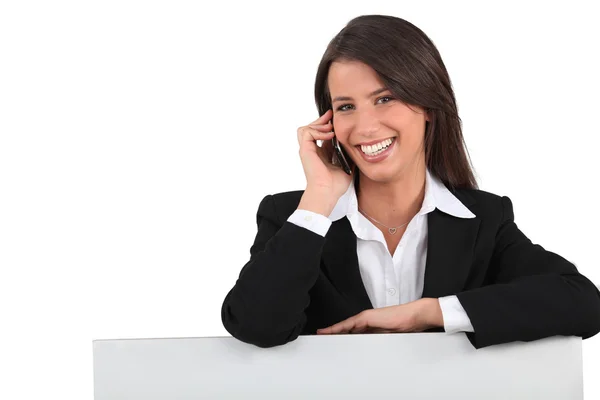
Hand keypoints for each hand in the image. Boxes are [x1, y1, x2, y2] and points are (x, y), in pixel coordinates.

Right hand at [296, 109, 352, 205]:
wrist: (327, 192)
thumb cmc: (335, 184)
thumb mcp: (347, 165)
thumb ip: (349, 154)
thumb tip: (360, 147)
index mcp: (321, 154)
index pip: (321, 134)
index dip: (327, 125)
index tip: (336, 119)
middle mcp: (313, 151)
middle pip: (311, 128)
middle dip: (321, 120)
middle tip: (331, 116)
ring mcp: (308, 150)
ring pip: (305, 129)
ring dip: (318, 125)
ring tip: (330, 128)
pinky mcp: (305, 150)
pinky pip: (307, 133)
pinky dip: (318, 131)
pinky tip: (329, 135)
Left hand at [316, 298, 442, 334]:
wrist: (413, 317)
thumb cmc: (405, 328)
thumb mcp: (388, 339)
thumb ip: (376, 342)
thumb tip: (367, 354)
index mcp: (371, 327)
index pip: (352, 333)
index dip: (340, 337)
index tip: (330, 342)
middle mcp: (366, 322)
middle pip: (346, 330)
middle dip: (334, 336)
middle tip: (322, 342)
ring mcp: (365, 318)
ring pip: (344, 327)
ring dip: (332, 332)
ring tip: (321, 337)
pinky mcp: (365, 317)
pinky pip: (348, 324)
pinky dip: (337, 328)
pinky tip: (328, 332)